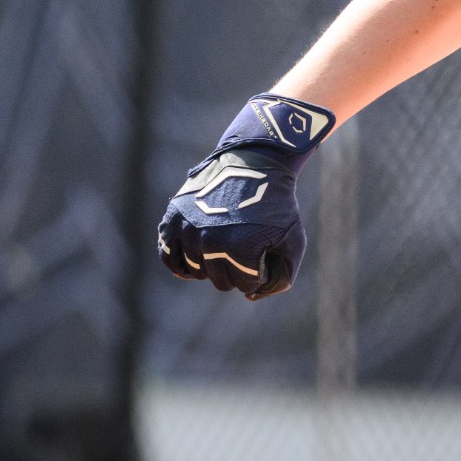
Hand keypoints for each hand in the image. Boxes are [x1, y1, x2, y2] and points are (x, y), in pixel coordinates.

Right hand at [157, 94, 332, 299]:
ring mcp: (188, 229)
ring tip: (225, 245)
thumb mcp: (293, 241)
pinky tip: (193, 260)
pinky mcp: (173, 218)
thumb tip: (250, 296)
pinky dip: (179, 263)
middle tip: (246, 246)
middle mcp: (210, 240)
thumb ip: (280, 277)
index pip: (246, 285)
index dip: (259, 272)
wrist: (254, 164)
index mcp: (240, 248)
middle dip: (236, 270)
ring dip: (211, 265)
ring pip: (195, 272)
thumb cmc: (277, 205)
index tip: (265, 251)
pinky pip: (167, 256)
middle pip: (220, 281)